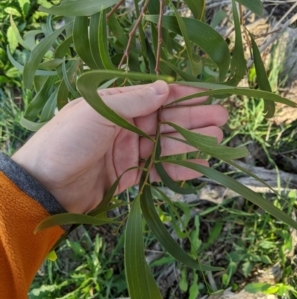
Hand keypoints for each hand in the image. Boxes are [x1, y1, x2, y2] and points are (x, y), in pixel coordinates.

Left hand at [12, 81, 227, 212]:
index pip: (156, 97)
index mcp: (118, 106)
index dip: (183, 97)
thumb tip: (165, 87)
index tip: (209, 97)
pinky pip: (159, 170)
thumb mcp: (97, 112)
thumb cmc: (67, 141)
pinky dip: (177, 169)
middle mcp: (127, 126)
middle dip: (194, 120)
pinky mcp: (130, 173)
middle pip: (166, 121)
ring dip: (191, 144)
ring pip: (166, 145)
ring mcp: (130, 151)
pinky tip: (197, 166)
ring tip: (216, 142)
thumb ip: (133, 101)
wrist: (46, 184)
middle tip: (221, 120)